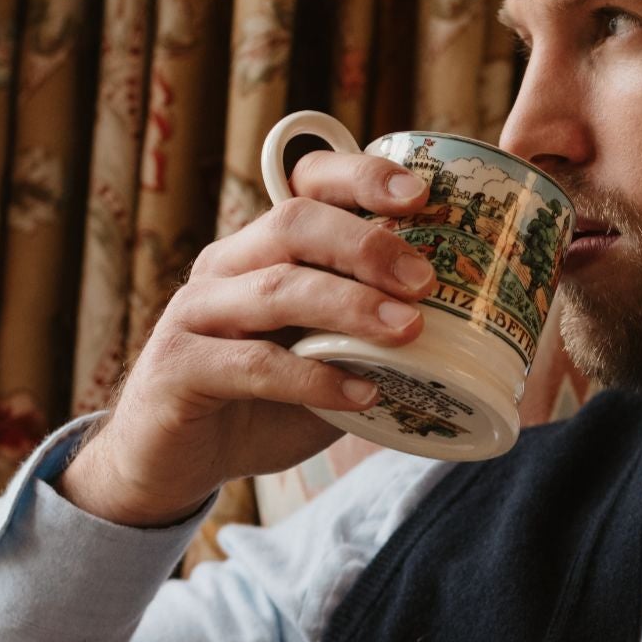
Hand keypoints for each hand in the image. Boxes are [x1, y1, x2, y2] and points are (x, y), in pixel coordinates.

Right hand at [58, 148, 431, 526]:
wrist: (172, 463)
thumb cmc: (260, 405)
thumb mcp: (325, 359)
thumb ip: (373, 338)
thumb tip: (469, 331)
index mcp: (262, 250)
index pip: (306, 185)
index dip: (361, 178)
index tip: (421, 198)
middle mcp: (225, 267)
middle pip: (294, 223)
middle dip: (367, 245)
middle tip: (426, 280)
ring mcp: (196, 313)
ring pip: (276, 287)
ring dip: (350, 306)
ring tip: (408, 330)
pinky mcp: (178, 367)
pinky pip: (253, 364)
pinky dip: (314, 378)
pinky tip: (363, 393)